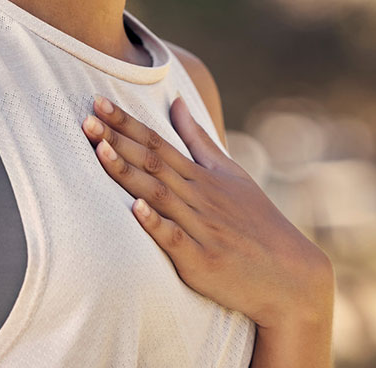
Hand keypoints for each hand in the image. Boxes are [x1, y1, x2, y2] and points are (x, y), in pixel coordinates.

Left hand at [80, 94, 333, 328]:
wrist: (290, 276)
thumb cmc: (256, 220)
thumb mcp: (230, 173)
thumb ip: (198, 138)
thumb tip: (177, 100)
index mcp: (200, 176)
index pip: (157, 142)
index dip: (126, 122)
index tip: (98, 102)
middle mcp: (198, 196)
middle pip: (152, 162)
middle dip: (117, 139)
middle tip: (86, 119)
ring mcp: (200, 228)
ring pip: (158, 195)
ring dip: (128, 173)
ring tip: (100, 151)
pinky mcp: (203, 261)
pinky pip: (176, 240)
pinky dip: (156, 225)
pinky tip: (135, 210)